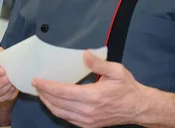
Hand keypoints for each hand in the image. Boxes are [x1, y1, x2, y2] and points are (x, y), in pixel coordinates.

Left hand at [32, 50, 146, 127]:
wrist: (138, 108)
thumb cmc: (127, 87)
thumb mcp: (116, 71)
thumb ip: (99, 63)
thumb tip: (85, 54)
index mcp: (92, 96)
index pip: (63, 92)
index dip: (47, 86)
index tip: (37, 80)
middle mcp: (87, 111)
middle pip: (58, 103)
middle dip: (44, 93)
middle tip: (36, 84)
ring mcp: (87, 121)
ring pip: (60, 113)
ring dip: (48, 103)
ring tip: (41, 92)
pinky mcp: (89, 125)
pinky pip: (67, 119)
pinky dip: (57, 110)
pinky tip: (54, 102)